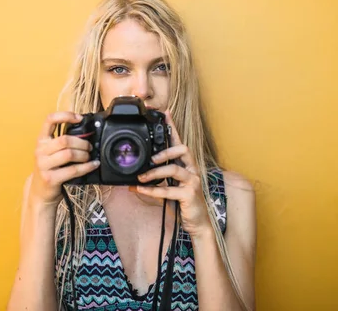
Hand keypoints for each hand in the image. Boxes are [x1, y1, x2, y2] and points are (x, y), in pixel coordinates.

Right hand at [30, 111, 99, 204]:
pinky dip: (87, 167)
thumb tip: (85, 134)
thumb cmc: (50, 169)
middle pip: (65, 140)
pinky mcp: (50, 178)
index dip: (65, 116)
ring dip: (84, 155)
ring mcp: (44, 165)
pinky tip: (93, 165)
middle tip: (89, 147)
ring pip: (69, 154)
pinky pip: (73, 170)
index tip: (79, 118)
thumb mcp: (51, 153)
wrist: (40, 192)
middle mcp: (40, 151)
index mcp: (41, 141)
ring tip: (89, 157)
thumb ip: (62, 142)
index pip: (50, 120)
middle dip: (82, 142)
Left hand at [131, 110, 210, 236]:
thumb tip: (140, 172)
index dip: (173, 128)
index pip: (179, 142)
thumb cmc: (183, 202)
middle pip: (183, 149)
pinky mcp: (189, 194)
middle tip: (150, 158)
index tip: (165, 113)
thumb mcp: (171, 186)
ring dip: (154, 172)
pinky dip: (152, 190)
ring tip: (140, 177)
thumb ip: (160, 177)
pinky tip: (139, 190)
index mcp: (187, 165)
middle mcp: (192, 170)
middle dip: (165, 151)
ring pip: (173, 169)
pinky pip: (168, 190)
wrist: (197, 223)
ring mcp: (192, 181)